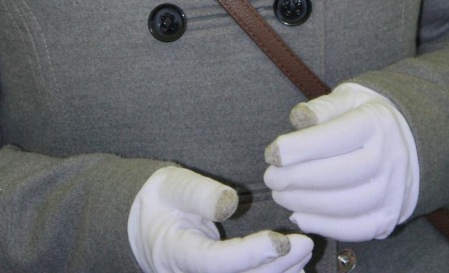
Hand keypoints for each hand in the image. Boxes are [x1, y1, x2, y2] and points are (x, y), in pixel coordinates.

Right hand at [128, 166, 312, 272]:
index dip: (251, 255)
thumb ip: (200, 193)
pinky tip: (292, 270)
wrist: (143, 226)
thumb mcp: (173, 185)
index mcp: (175, 252)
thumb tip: (230, 203)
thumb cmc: (161, 200)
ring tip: (304, 257)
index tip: (280, 240)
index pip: (216, 262)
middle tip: (305, 243)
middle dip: (276, 267)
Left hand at [264, 82, 419, 240]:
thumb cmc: (366, 116)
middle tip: (270, 177)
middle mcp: (389, 159)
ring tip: (280, 194)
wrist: (410, 143)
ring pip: (344, 205)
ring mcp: (392, 192)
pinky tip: (299, 215)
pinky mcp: (389, 217)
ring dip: (305, 204)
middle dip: (296, 179)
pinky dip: (324, 226)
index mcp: (375, 124)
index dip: (298, 149)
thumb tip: (298, 119)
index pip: (333, 138)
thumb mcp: (348, 98)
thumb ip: (322, 107)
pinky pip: (355, 229)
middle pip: (337, 175)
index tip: (272, 153)